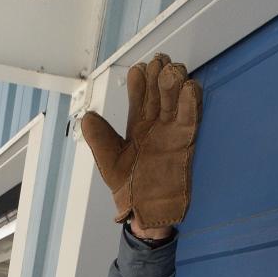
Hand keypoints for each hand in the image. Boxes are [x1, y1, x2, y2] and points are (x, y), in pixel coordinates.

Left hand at [80, 54, 201, 229]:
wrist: (146, 214)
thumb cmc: (128, 190)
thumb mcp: (110, 163)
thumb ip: (100, 140)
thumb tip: (86, 118)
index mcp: (138, 128)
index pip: (140, 99)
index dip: (140, 84)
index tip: (139, 69)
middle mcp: (157, 126)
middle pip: (160, 94)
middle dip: (159, 77)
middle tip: (159, 61)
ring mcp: (173, 132)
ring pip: (176, 101)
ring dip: (175, 84)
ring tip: (171, 71)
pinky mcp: (186, 143)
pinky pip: (191, 119)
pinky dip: (191, 103)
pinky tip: (189, 88)